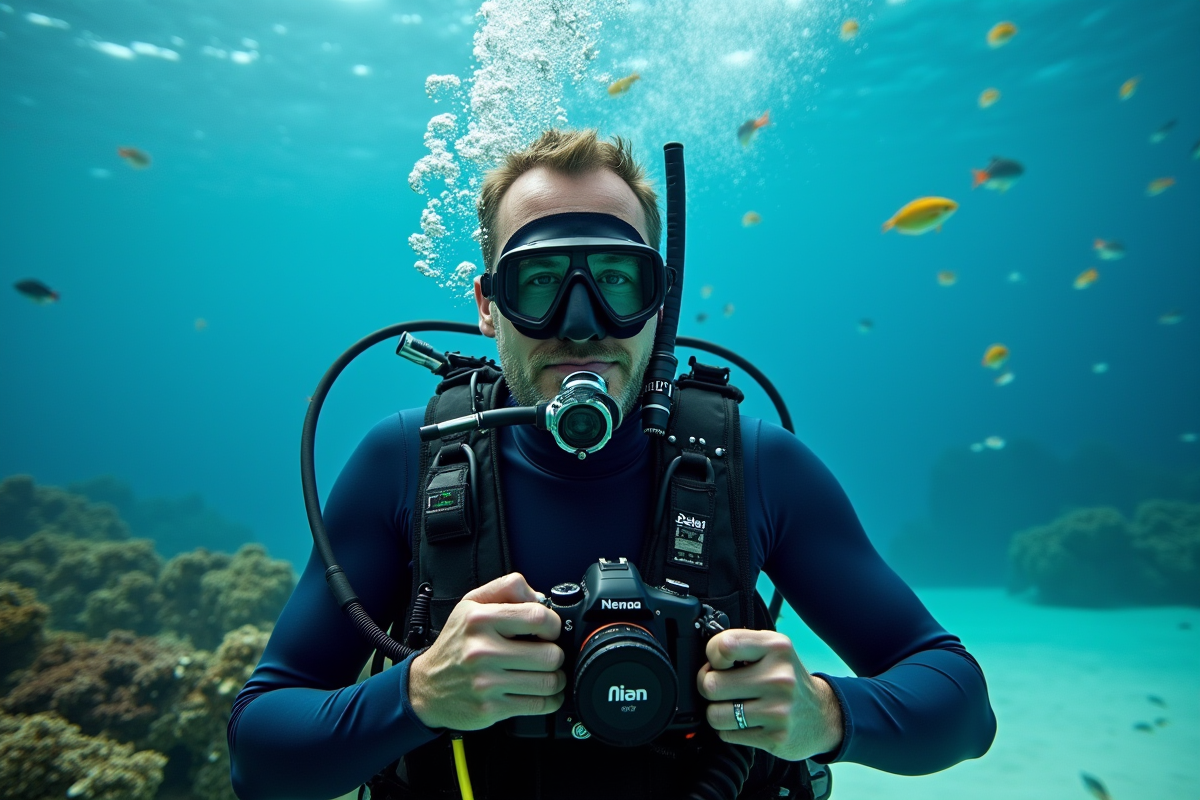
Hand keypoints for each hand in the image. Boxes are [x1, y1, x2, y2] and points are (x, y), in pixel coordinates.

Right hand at [408, 573, 565, 730]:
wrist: (425, 686)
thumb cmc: (455, 643)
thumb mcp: (471, 604)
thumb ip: (506, 589)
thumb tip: (540, 598)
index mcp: (479, 619)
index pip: (538, 617)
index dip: (553, 624)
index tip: (550, 631)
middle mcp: (482, 650)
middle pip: (550, 654)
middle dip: (556, 655)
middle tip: (548, 655)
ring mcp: (486, 682)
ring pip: (548, 682)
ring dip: (556, 679)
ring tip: (548, 674)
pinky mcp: (491, 707)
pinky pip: (538, 705)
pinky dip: (550, 700)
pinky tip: (544, 693)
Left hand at [696, 629, 843, 760]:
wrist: (824, 715)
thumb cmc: (788, 679)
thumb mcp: (773, 649)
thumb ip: (742, 645)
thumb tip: (706, 658)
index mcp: (776, 647)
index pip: (724, 646)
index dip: (711, 655)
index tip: (718, 663)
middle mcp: (779, 677)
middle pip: (712, 684)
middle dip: (707, 687)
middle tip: (720, 688)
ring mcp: (778, 710)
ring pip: (715, 714)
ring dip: (716, 712)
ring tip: (730, 706)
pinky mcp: (775, 737)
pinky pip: (728, 734)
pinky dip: (729, 729)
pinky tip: (745, 721)